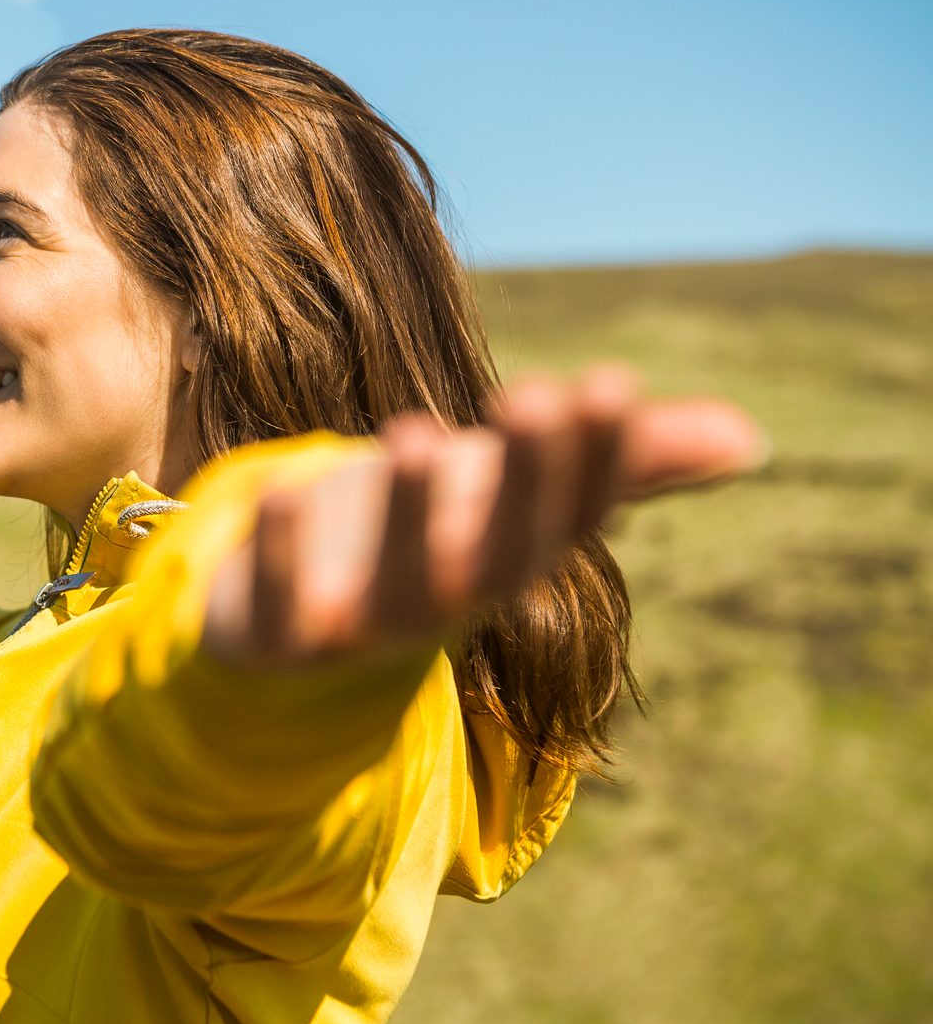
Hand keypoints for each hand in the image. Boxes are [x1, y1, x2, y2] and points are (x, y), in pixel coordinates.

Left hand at [200, 364, 765, 669]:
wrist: (286, 641)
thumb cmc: (414, 540)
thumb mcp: (503, 493)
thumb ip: (613, 465)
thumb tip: (750, 435)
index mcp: (503, 559)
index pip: (565, 514)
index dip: (590, 459)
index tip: (608, 381)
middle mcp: (442, 599)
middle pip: (497, 549)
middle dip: (520, 480)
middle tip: (537, 394)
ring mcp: (358, 628)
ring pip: (395, 584)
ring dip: (406, 514)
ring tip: (414, 432)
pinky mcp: (273, 636)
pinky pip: (278, 603)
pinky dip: (281, 556)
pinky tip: (282, 495)